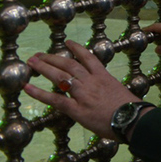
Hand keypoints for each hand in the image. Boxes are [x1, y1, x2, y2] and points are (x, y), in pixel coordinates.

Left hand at [24, 40, 139, 140]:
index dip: (77, 49)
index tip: (68, 42)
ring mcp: (83, 94)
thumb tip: (103, 92)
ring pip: (60, 76)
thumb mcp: (121, 92)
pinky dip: (39, 93)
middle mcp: (92, 82)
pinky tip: (28, 87)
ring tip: (32, 62)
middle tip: (39, 55)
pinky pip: (55, 99)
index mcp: (104, 76)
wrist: (132, 119)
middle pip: (69, 65)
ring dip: (44, 68)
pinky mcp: (77, 109)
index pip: (88, 58)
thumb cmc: (131, 109)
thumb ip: (108, 89)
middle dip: (53, 57)